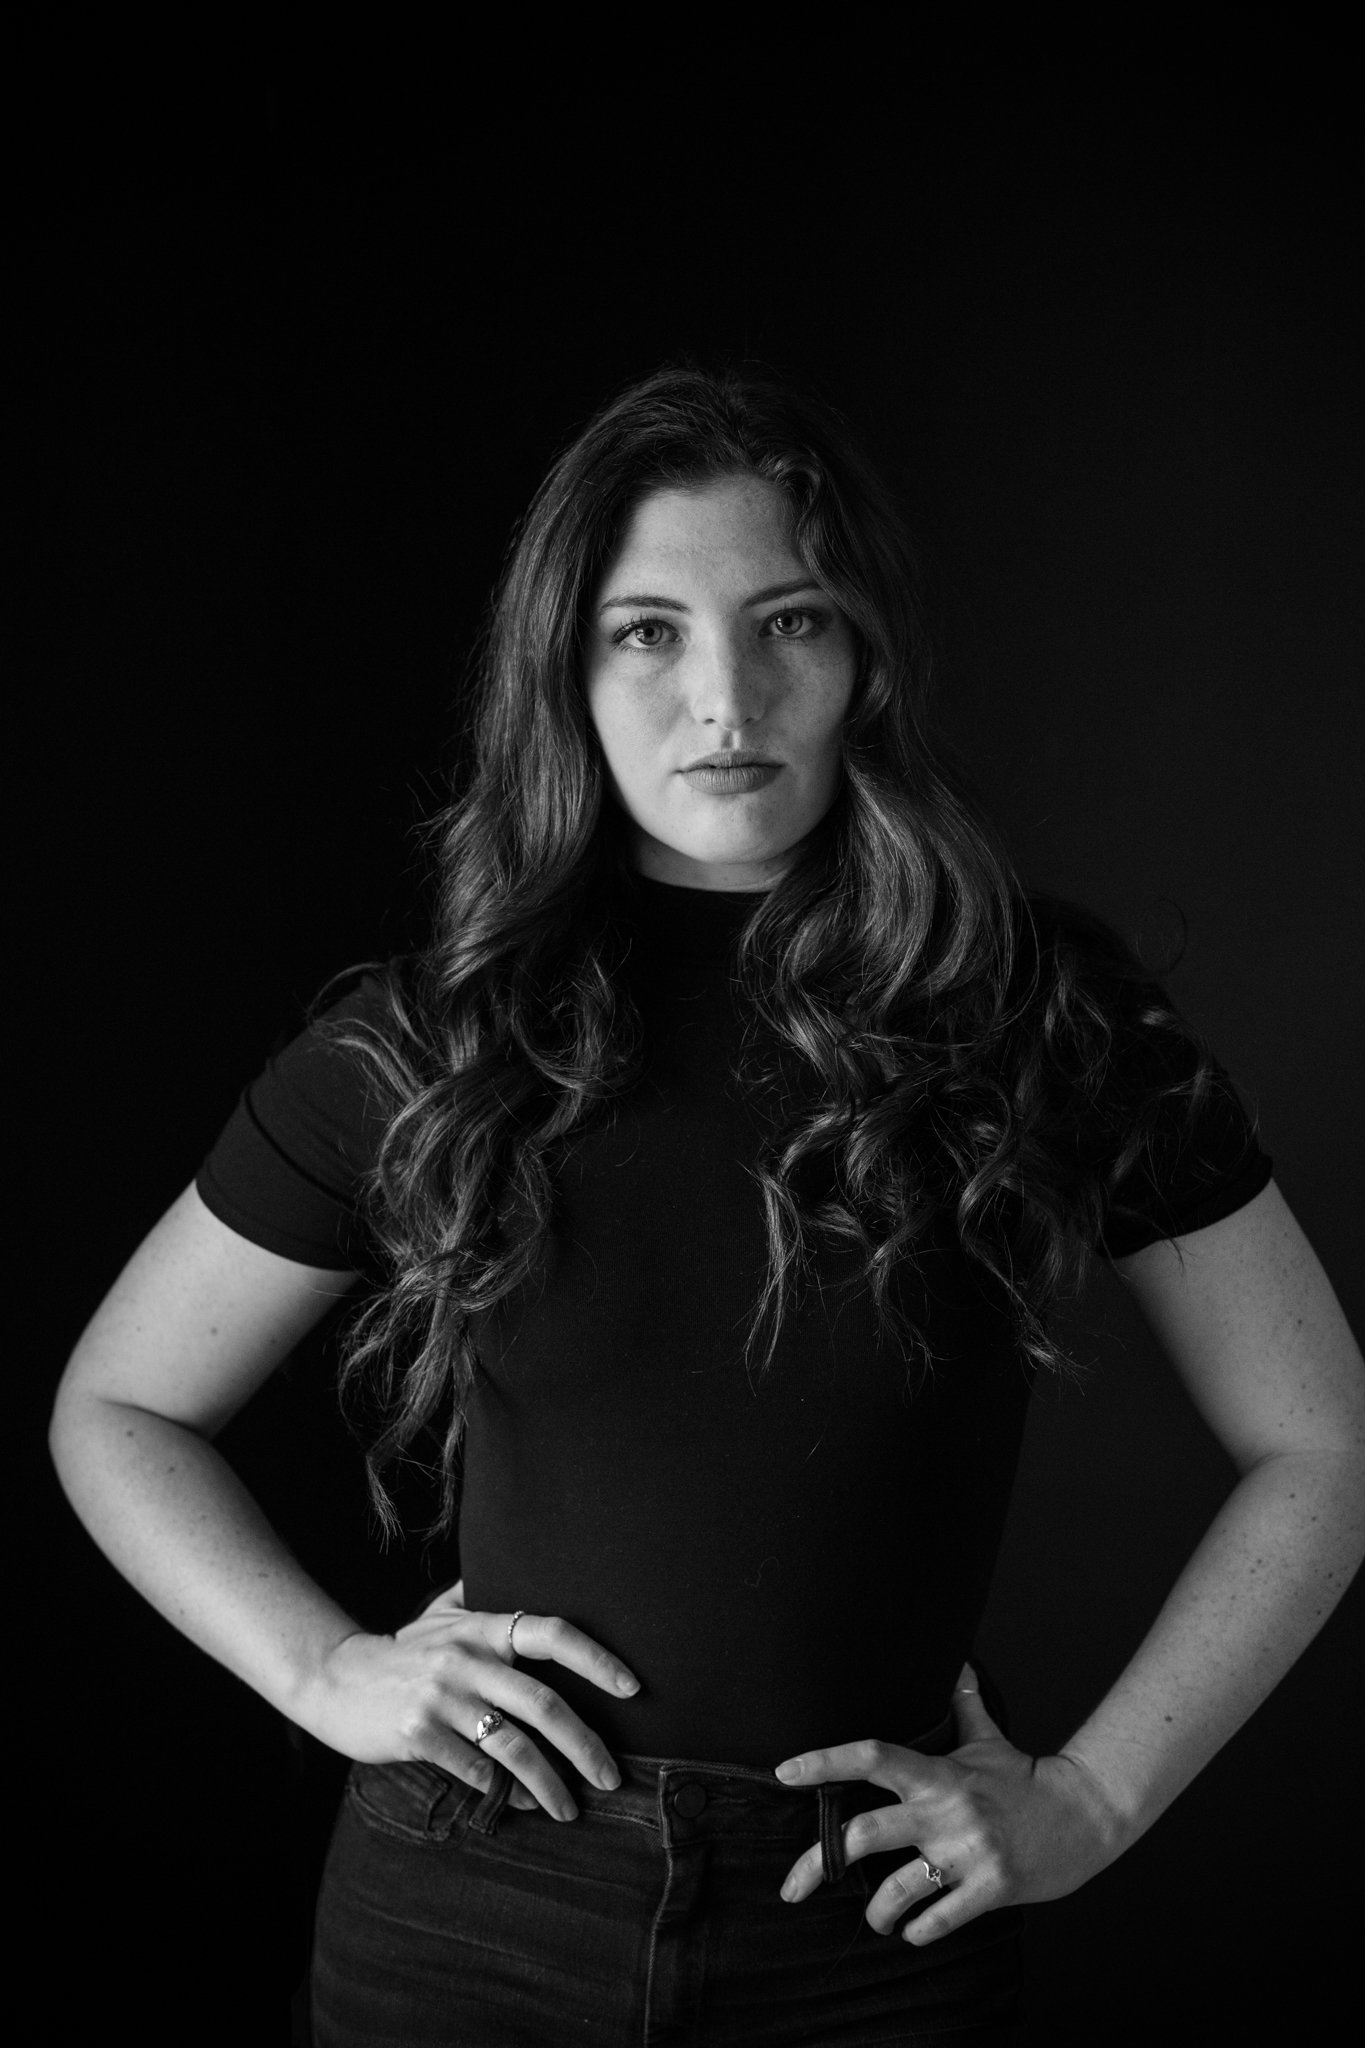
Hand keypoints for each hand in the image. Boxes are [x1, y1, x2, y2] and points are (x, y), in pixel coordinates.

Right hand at [300, 1582, 640, 1821]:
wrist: (334, 1678)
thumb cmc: (402, 1651)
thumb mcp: (441, 1613)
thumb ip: (482, 1596)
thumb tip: (523, 1564)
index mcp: (481, 1626)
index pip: (551, 1633)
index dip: (597, 1658)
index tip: (633, 1688)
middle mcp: (465, 1657)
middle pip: (543, 1703)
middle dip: (585, 1744)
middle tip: (613, 1776)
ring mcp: (440, 1696)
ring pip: (512, 1746)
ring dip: (549, 1783)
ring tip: (571, 1809)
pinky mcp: (417, 1734)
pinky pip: (474, 1770)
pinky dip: (503, 1793)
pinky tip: (521, 1805)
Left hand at [774, 1664, 1123, 1943]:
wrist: (1084, 1815)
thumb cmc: (1026, 1778)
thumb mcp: (989, 1738)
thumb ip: (963, 1702)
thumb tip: (957, 1658)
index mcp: (937, 1773)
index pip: (870, 1756)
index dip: (823, 1763)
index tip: (784, 1773)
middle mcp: (945, 1811)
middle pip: (864, 1834)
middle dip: (818, 1864)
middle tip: (792, 1888)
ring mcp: (967, 1852)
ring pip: (896, 1889)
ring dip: (875, 1913)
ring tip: (874, 1920)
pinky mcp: (990, 1888)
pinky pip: (938, 1919)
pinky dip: (918, 1930)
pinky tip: (913, 1930)